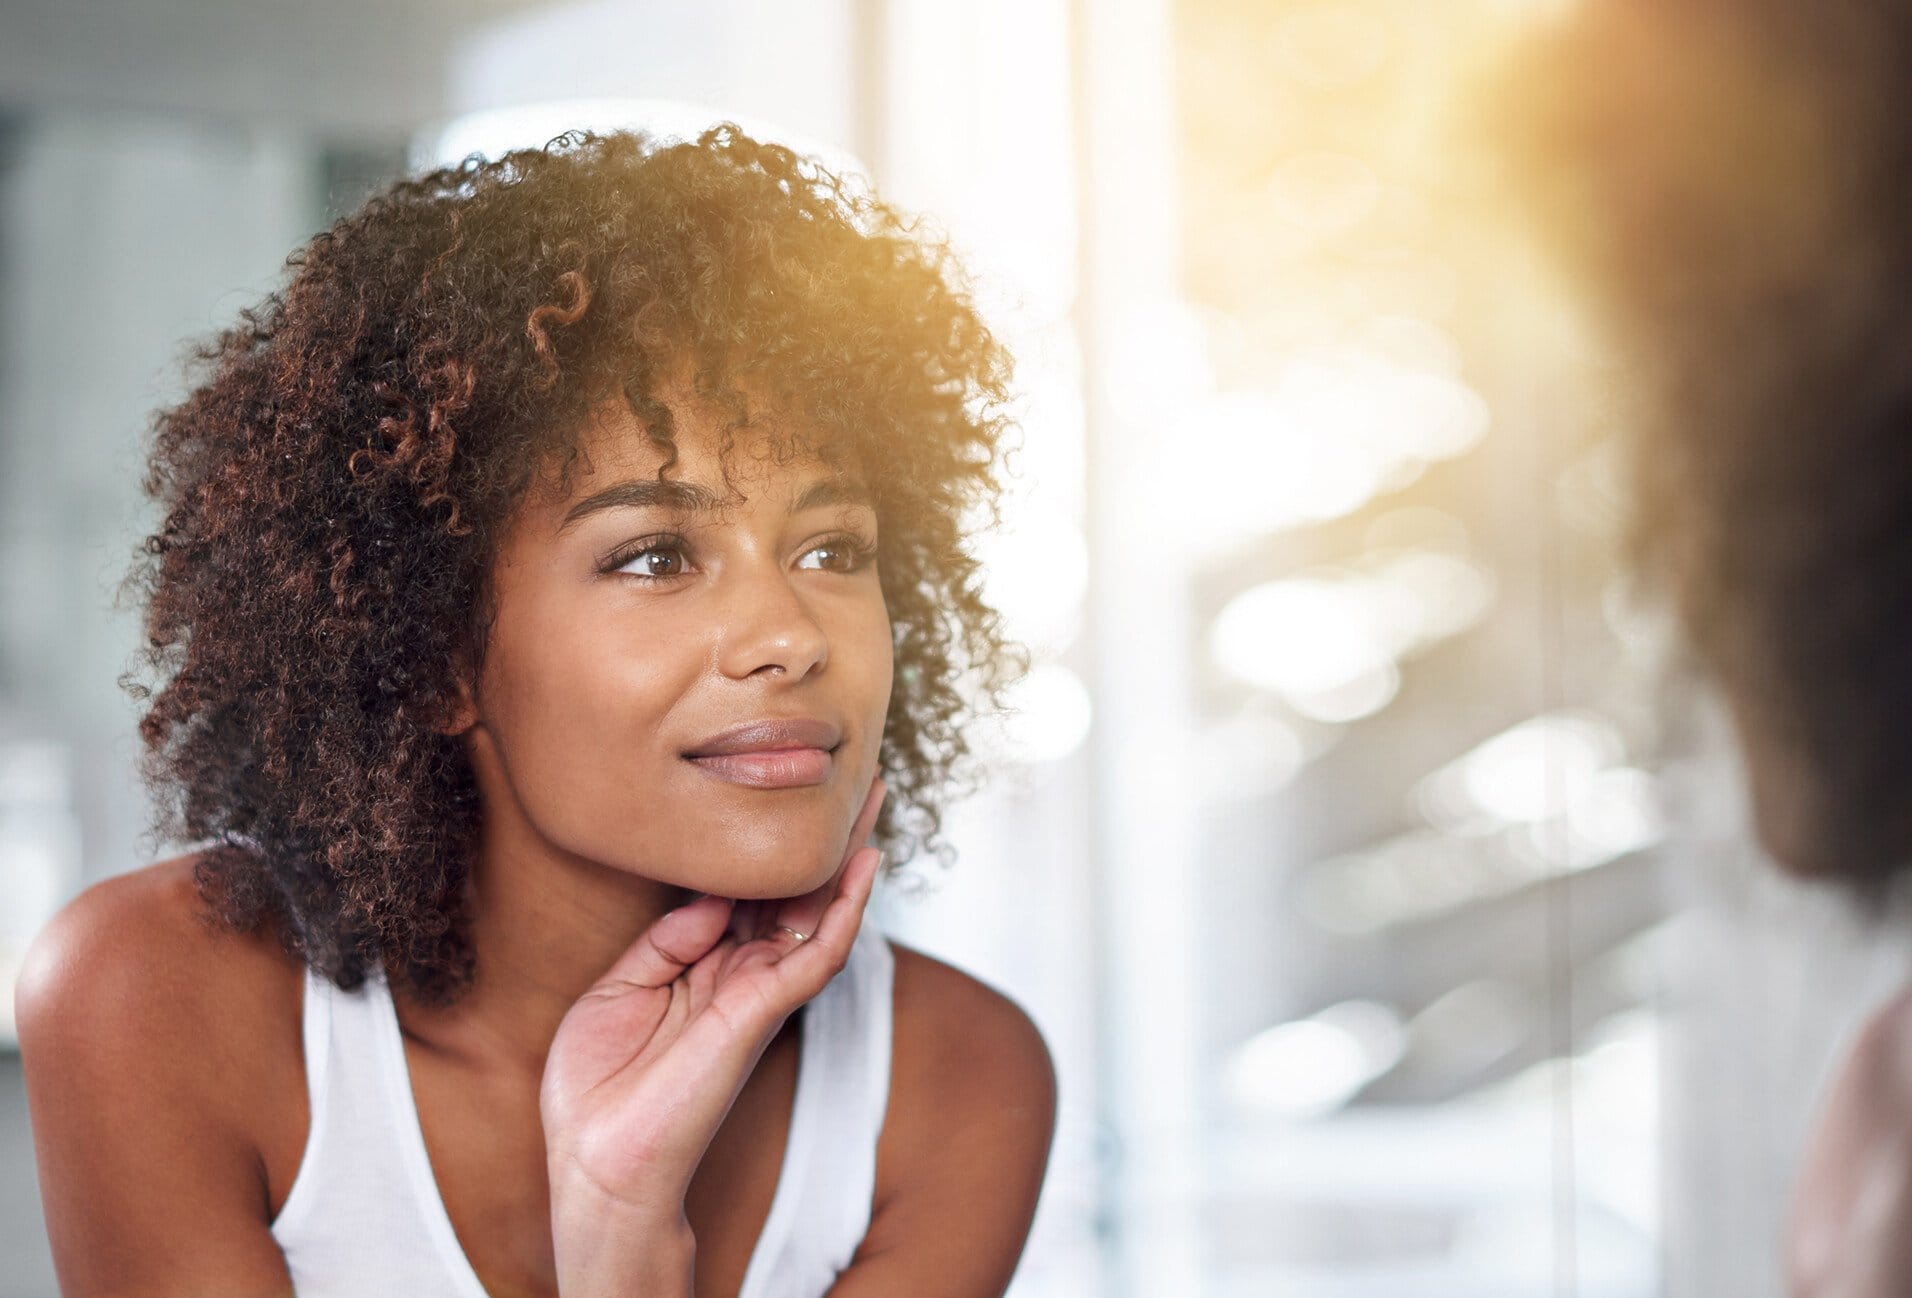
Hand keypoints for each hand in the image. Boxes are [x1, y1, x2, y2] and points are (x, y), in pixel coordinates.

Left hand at [540, 776, 888, 1242]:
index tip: (778, 790)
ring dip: (848, 857)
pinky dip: (845, 908)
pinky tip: (863, 864)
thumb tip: (712, 896)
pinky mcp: (762, 1012)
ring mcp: (756, 993)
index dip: (766, 845)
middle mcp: (739, 976)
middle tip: (852, 780)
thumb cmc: (597, 1090)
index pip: (748, 895)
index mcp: (702, 969)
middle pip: (794, 894)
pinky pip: (817, 953)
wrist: (594, 1161)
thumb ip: (665, 941)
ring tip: (871, 801)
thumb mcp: (616, 992)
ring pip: (818, 914)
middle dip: (823, 840)